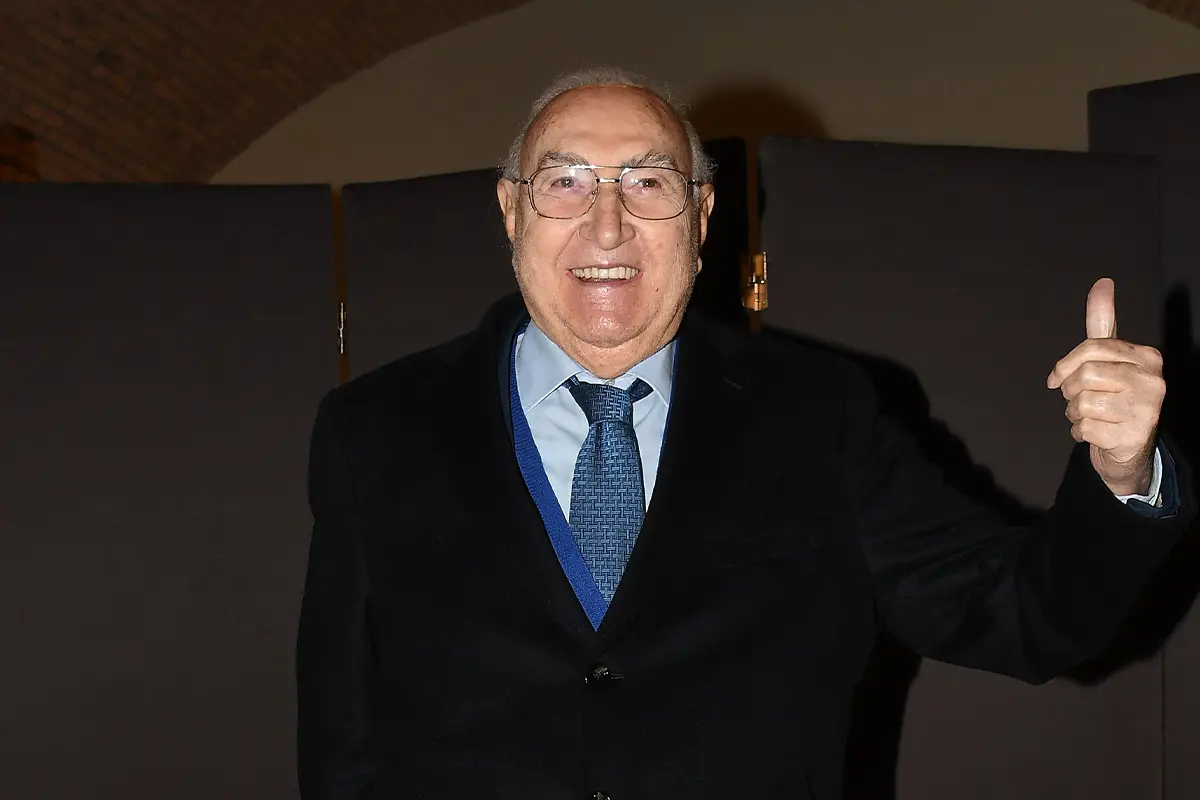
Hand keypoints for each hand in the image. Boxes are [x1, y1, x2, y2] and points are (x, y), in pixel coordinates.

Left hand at [1046, 278, 1163, 495]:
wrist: (1127, 448)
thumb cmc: (1113, 396)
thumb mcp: (1108, 357)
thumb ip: (1102, 322)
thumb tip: (1102, 282)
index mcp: (1147, 357)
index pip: (1092, 348)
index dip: (1064, 365)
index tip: (1054, 379)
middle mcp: (1153, 380)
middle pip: (1084, 375)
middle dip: (1070, 391)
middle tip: (1080, 401)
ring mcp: (1146, 409)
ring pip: (1081, 403)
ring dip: (1074, 414)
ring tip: (1090, 416)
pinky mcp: (1133, 436)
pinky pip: (1084, 428)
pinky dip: (1079, 433)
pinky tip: (1095, 433)